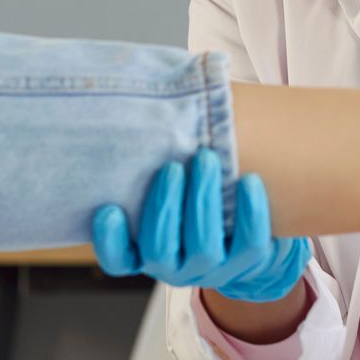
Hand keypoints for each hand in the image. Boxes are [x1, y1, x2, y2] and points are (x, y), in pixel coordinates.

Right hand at [93, 148, 311, 301]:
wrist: (247, 220)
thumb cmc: (194, 186)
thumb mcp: (169, 175)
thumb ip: (151, 155)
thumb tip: (141, 92)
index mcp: (144, 249)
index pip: (118, 259)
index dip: (110, 241)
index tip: (109, 209)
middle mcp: (174, 265)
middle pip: (159, 250)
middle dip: (164, 207)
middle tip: (173, 167)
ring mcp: (211, 267)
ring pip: (203, 249)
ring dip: (203, 202)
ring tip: (208, 160)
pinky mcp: (248, 262)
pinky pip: (251, 246)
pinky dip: (251, 213)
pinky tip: (250, 180)